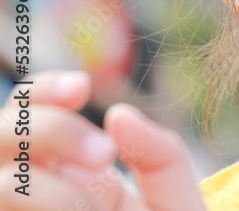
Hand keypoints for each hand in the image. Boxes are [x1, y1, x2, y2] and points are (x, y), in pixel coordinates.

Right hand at [0, 70, 206, 209]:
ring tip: (105, 204)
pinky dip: (55, 203)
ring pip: (2, 182)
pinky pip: (9, 205)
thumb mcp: (176, 200)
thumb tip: (119, 114)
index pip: (26, 111)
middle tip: (105, 153)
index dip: (43, 88)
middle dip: (49, 130)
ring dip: (52, 186)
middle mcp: (36, 193)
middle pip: (1, 134)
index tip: (82, 85)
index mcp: (69, 173)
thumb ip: (161, 157)